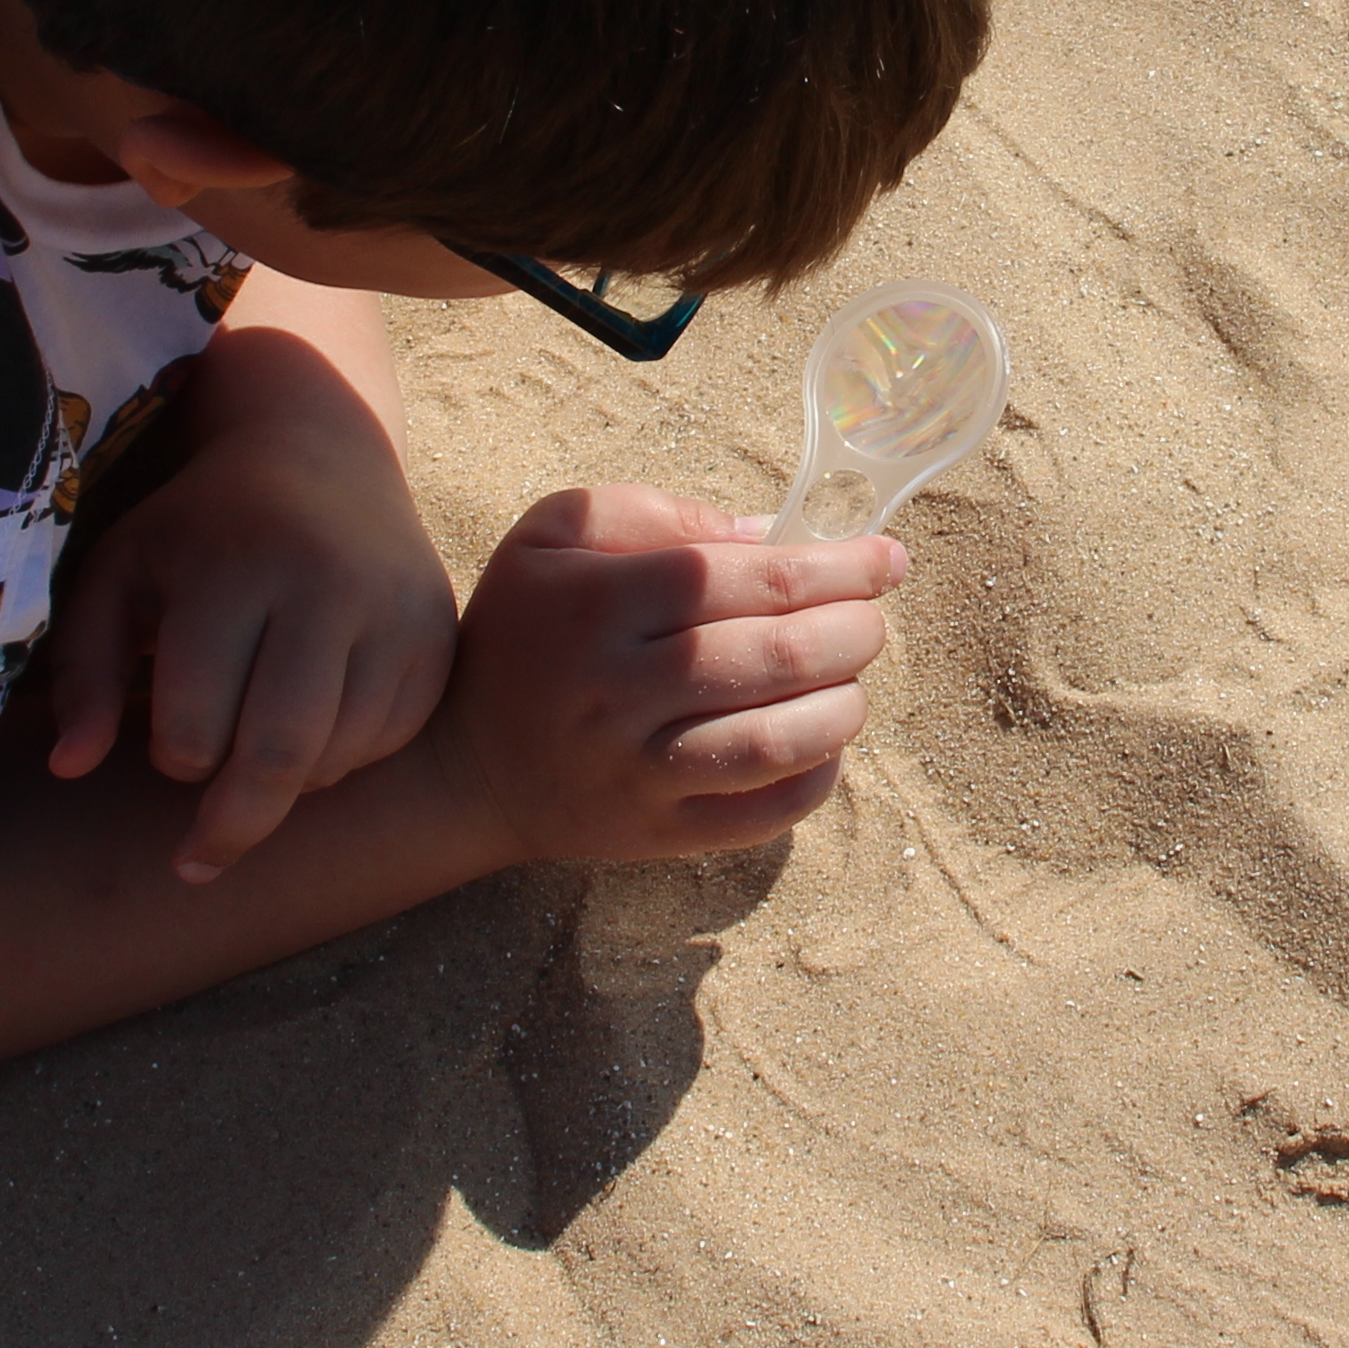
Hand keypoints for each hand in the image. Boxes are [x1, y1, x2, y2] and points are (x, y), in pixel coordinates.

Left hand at [44, 411, 459, 881]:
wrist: (323, 454)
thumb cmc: (200, 530)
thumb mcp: (119, 577)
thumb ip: (82, 671)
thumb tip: (68, 770)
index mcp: (233, 567)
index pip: (196, 725)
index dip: (172, 757)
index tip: (168, 740)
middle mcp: (326, 583)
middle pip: (278, 757)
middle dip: (233, 824)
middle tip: (199, 854)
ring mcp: (395, 609)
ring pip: (338, 759)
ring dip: (289, 787)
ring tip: (257, 754)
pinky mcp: (438, 633)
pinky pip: (391, 739)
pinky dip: (345, 758)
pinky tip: (314, 727)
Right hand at [435, 484, 908, 866]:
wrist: (462, 766)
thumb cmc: (523, 631)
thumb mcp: (554, 536)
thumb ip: (656, 513)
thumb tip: (768, 534)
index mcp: (600, 603)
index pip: (748, 577)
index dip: (835, 564)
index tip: (886, 557)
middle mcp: (618, 690)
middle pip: (775, 655)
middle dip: (854, 628)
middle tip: (872, 615)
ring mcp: (639, 772)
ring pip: (778, 739)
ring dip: (844, 702)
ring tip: (852, 675)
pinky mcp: (658, 834)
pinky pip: (765, 812)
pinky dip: (819, 774)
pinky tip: (825, 739)